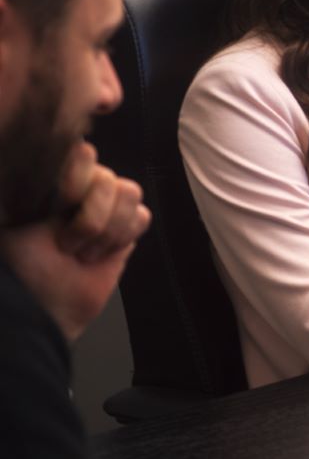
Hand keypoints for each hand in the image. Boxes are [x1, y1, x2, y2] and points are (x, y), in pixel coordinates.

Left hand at [0, 141, 150, 340]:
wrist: (47, 306)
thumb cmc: (23, 264)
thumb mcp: (17, 215)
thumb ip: (35, 182)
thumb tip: (72, 153)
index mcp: (52, 179)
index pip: (81, 152)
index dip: (76, 179)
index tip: (60, 205)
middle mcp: (80, 188)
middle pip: (109, 177)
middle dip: (91, 217)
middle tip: (67, 242)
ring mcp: (106, 207)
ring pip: (130, 193)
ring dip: (107, 230)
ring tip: (83, 252)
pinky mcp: (127, 228)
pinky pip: (142, 216)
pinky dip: (122, 238)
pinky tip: (101, 253)